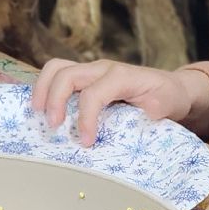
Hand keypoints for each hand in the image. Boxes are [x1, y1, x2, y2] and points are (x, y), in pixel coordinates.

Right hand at [31, 60, 208, 144]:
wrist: (171, 88)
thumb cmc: (167, 97)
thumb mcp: (168, 104)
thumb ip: (156, 109)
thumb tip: (146, 117)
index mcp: (122, 76)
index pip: (94, 93)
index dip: (86, 118)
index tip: (86, 142)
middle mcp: (103, 69)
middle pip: (67, 74)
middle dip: (54, 99)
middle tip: (53, 126)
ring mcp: (91, 71)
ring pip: (57, 68)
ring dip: (42, 89)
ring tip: (38, 114)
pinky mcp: (85, 78)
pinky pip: (58, 75)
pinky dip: (45, 89)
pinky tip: (40, 109)